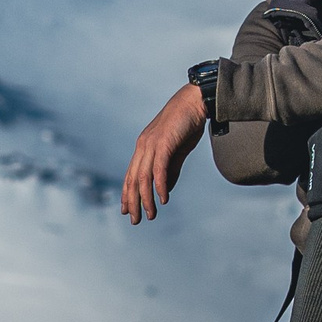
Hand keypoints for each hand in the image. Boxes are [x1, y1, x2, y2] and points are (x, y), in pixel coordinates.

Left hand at [122, 80, 206, 221]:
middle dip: (133, 202)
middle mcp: (143, 146)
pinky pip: (158, 169)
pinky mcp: (164, 143)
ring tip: (150, 215)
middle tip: (134, 220)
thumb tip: (165, 189)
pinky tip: (162, 199)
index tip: (126, 210)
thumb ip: (170, 170)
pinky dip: (160, 185)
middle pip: (133, 179)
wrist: (195, 102)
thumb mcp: (176, 151)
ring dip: (146, 199)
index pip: (131, 175)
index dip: (127, 194)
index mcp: (144, 147)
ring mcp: (152, 144)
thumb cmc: (186, 125)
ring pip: (143, 177)